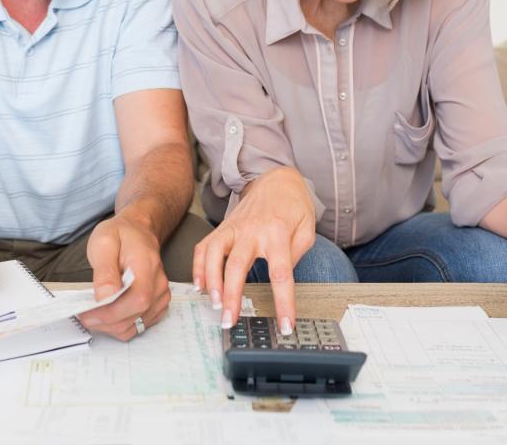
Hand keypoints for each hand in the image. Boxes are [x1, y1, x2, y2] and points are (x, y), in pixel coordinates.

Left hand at [77, 214, 170, 340]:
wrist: (138, 231)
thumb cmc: (120, 235)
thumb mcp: (103, 242)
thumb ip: (105, 270)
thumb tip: (105, 297)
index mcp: (147, 265)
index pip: (137, 299)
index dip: (112, 313)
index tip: (88, 314)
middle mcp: (159, 283)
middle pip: (135, 316)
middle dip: (105, 322)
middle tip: (84, 314)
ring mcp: (161, 296)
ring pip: (135, 326)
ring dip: (110, 326)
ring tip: (94, 312)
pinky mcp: (158, 305)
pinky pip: (138, 326)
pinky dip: (120, 325)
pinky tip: (109, 312)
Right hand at [194, 167, 315, 333]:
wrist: (275, 179)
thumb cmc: (294, 206)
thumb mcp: (308, 228)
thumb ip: (297, 254)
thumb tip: (281, 279)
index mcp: (278, 234)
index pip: (281, 274)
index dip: (283, 303)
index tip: (285, 326)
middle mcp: (252, 231)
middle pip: (237, 265)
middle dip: (231, 296)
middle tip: (229, 320)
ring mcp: (233, 228)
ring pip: (214, 254)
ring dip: (210, 281)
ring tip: (213, 303)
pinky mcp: (222, 227)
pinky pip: (204, 246)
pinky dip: (198, 266)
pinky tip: (200, 285)